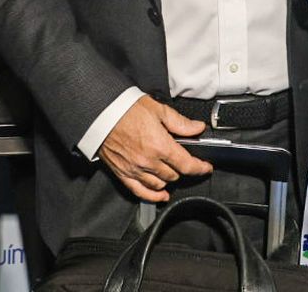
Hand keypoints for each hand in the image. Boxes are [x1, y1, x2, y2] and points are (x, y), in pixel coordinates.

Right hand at [98, 95, 212, 201]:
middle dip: (181, 169)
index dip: (200, 168)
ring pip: (159, 185)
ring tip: (171, 172)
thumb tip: (198, 128)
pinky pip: (140, 192)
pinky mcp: (123, 174)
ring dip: (168, 180)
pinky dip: (152, 196)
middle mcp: (149, 161)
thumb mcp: (158, 109)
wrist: (101, 114)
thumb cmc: (127, 109)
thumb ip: (180, 122)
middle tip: (183, 161)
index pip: (187, 165)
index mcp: (160, 145)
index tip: (206, 168)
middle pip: (174, 175)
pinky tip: (160, 195)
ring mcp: (135, 170)